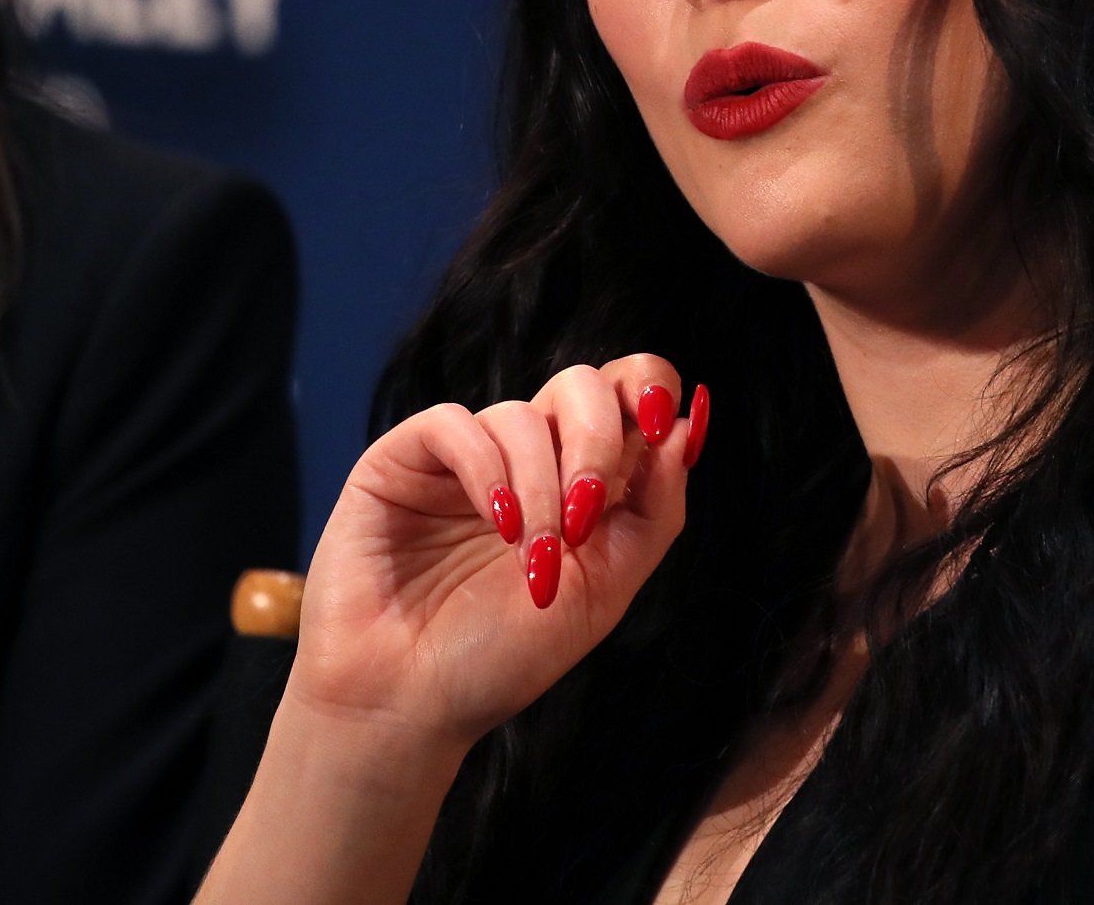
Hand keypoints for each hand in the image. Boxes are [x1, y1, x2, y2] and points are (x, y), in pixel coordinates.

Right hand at [284, 356, 709, 751]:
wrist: (409, 708)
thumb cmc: (502, 658)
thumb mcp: (604, 590)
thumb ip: (654, 509)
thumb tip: (689, 422)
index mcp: (584, 482)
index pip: (629, 395)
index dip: (652, 390)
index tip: (663, 427)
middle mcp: (529, 458)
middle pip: (583, 385)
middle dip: (598, 440)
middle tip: (585, 515)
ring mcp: (467, 456)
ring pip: (524, 412)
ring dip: (541, 486)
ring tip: (532, 557)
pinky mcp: (404, 460)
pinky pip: (455, 423)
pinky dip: (486, 469)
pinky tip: (496, 524)